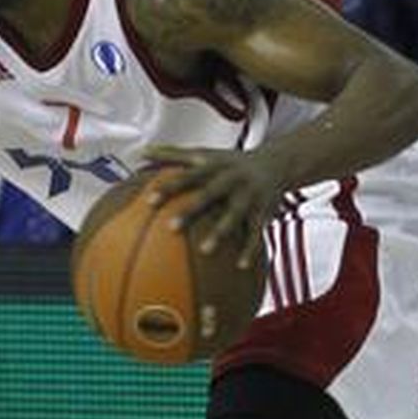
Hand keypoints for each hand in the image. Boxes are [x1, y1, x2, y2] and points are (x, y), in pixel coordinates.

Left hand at [143, 145, 282, 268]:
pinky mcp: (263, 211)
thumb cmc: (229, 162)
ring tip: (205, 250)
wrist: (276, 163)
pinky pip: (256, 233)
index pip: (188, 175)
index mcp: (214, 166)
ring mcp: (249, 196)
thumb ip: (172, 154)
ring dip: (220, 233)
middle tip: (171, 227)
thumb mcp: (204, 153)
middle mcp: (232, 179)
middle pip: (210, 194)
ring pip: (234, 216)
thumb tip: (141, 152)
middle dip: (192, 210)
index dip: (169, 187)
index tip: (149, 200)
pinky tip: (240, 266)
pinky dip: (250, 249)